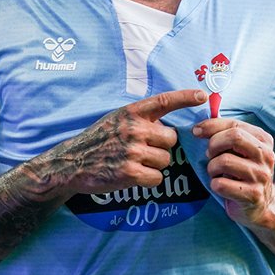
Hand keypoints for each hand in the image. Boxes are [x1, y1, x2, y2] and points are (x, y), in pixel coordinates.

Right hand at [38, 89, 206, 196]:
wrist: (72, 163)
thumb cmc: (97, 141)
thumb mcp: (116, 120)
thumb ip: (140, 119)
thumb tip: (168, 126)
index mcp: (131, 113)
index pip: (163, 101)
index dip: (185, 97)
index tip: (202, 95)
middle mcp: (134, 129)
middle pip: (171, 139)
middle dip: (162, 147)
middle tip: (143, 150)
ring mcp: (132, 151)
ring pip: (165, 160)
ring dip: (154, 165)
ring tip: (134, 163)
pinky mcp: (130, 173)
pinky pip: (157, 178)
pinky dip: (149, 180)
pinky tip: (133, 175)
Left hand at [193, 117, 274, 226]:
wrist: (259, 205)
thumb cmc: (242, 172)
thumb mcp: (240, 150)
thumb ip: (226, 134)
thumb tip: (199, 127)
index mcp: (263, 140)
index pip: (235, 125)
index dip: (211, 126)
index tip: (196, 131)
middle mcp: (266, 156)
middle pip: (234, 138)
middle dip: (213, 145)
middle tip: (209, 155)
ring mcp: (262, 176)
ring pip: (224, 161)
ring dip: (211, 168)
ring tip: (216, 173)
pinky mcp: (253, 195)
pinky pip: (221, 184)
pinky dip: (214, 185)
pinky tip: (221, 187)